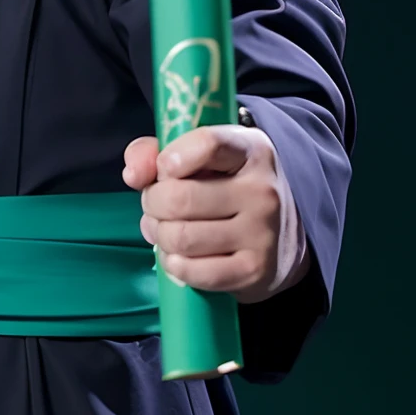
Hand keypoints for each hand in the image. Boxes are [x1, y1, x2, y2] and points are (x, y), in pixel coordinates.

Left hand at [121, 123, 308, 304]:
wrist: (282, 240)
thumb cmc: (227, 190)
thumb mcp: (201, 158)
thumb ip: (155, 152)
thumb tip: (133, 175)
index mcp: (250, 151)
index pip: (206, 143)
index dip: (169, 158)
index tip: (164, 169)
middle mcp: (262, 190)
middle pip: (177, 198)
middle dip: (153, 204)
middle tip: (158, 208)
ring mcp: (262, 233)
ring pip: (180, 237)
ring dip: (161, 237)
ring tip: (168, 231)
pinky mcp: (254, 270)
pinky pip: (192, 271)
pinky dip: (175, 265)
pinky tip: (182, 257)